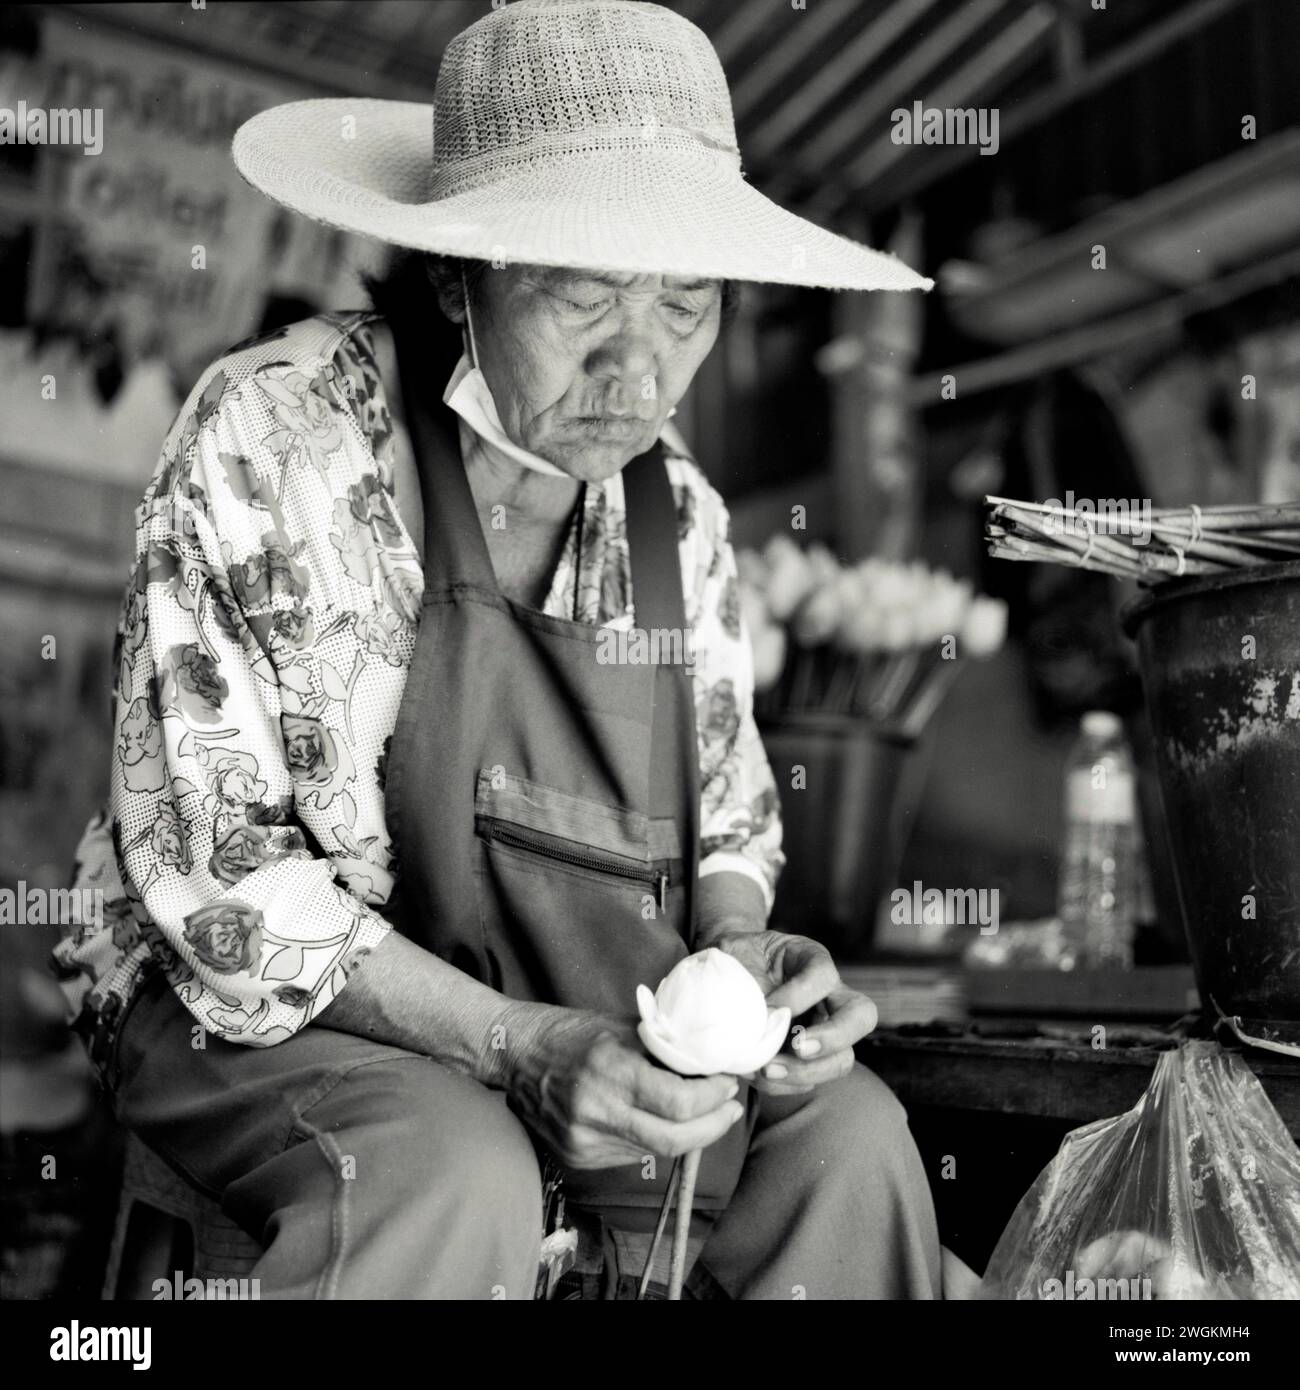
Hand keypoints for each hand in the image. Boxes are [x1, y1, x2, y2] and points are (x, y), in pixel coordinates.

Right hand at [499, 1002, 745, 1168]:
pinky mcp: (578, 1157)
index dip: (713, 1098)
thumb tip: (711, 1064)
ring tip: (702, 1112)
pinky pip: (631, 1155)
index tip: (727, 1084)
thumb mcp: (623, 1027)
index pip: (679, 1102)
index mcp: (610, 1071)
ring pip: (654, 1150)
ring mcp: (585, 1141)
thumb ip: (665, 1049)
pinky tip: (659, 1121)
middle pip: (674, 1139)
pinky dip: (654, 1139)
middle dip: (712, 1126)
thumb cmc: (571, 1032)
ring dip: (686, 1133)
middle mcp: (596, 1112)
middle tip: (730, 1109)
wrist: (515, 1055)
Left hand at [711, 930, 877, 1094]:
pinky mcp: (808, 1060)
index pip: (823, 974)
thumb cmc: (732, 962)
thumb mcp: (732, 955)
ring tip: (766, 1071)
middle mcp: (828, 995)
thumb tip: (756, 1019)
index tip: (768, 1009)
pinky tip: (755, 1076)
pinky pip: (811, 1081)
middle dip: (832, 1037)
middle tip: (797, 1047)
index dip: (800, 994)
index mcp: (809, 959)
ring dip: (806, 1072)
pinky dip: (784, 1085)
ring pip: (842, 1059)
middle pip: (861, 1016)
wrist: (721, 982)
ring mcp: (823, 1030)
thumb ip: (742, 979)